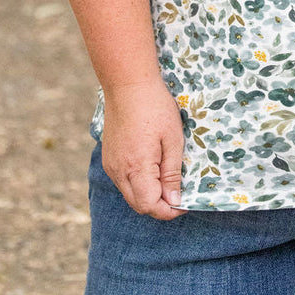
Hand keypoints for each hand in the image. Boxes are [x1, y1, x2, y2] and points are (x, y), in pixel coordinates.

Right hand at [100, 77, 184, 220]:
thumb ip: (172, 173)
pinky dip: (138, 183)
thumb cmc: (155, 107)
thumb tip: (174, 201)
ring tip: (167, 177)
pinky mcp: (109, 158)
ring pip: (130, 194)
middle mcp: (119, 171)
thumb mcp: (173, 139)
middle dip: (160, 205)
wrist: (128, 84)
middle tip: (179, 192)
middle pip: (139, 205)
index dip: (169, 211)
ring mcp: (111, 165)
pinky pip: (123, 181)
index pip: (150, 206)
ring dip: (148, 194)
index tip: (185, 202)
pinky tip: (151, 167)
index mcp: (136, 168)